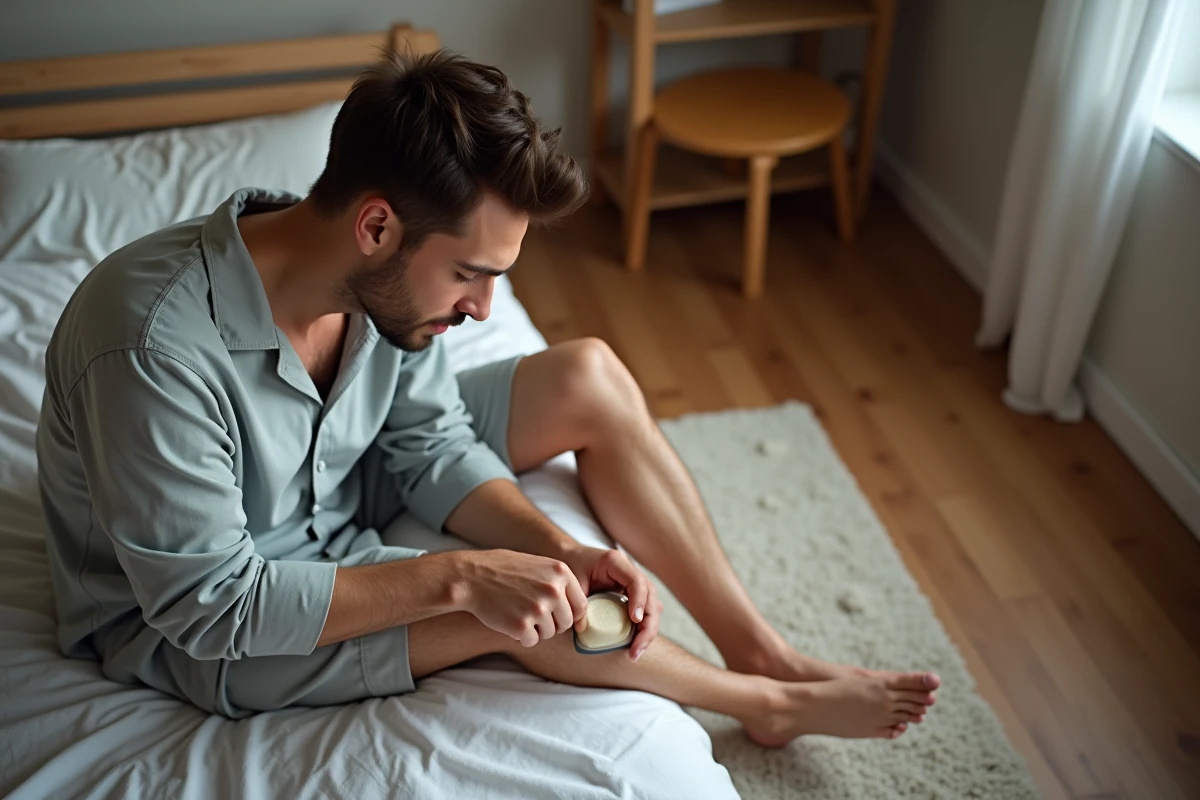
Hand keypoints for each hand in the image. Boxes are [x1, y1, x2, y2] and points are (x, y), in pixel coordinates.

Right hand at [456, 549, 588, 646]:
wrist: (471, 577)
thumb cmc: (503, 570)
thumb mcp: (537, 565)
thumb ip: (558, 583)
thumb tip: (580, 612)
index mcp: (560, 572)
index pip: (581, 606)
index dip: (570, 614)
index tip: (558, 616)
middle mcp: (553, 590)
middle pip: (566, 622)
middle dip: (552, 623)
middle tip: (533, 615)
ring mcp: (538, 608)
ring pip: (549, 633)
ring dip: (536, 629)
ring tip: (519, 613)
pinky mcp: (522, 625)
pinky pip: (532, 641)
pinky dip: (522, 637)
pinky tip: (510, 622)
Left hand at [559, 545, 660, 660]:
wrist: (570, 558)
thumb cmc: (570, 567)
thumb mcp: (572, 582)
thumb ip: (579, 602)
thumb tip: (583, 628)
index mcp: (615, 562)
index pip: (636, 581)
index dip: (639, 601)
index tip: (634, 620)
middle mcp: (630, 570)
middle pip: (650, 596)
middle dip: (648, 625)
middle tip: (636, 648)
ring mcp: (634, 582)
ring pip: (653, 605)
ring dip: (648, 629)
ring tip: (635, 651)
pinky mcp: (633, 594)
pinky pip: (645, 611)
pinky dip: (643, 628)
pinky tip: (634, 645)